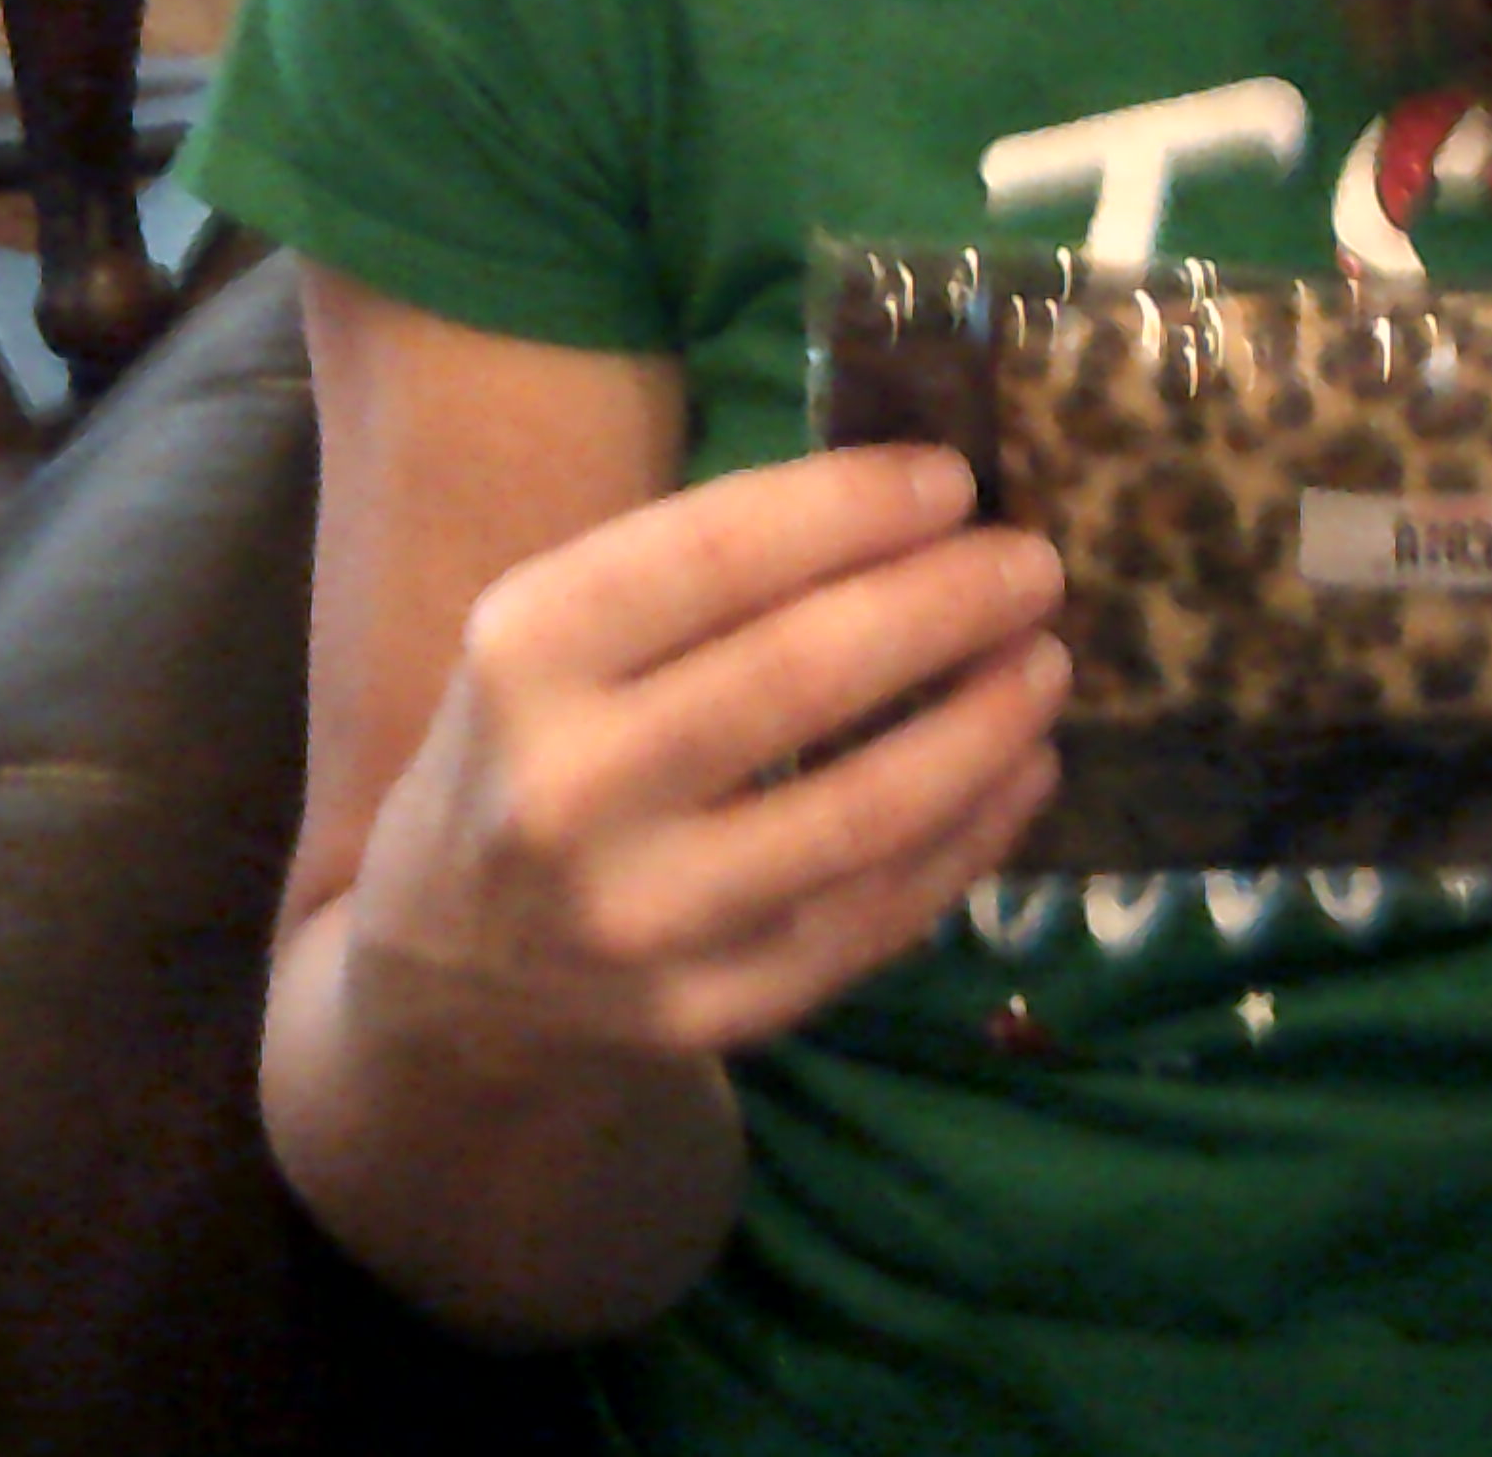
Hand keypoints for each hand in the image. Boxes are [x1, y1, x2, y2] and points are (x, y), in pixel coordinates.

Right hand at [340, 444, 1067, 1071]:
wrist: (444, 964)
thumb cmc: (530, 745)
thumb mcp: (554, 634)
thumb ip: (700, 572)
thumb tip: (919, 502)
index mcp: (524, 653)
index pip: (717, 551)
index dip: (855, 507)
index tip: (954, 478)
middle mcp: (568, 788)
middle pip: (804, 675)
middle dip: (947, 604)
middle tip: (1032, 562)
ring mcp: (641, 918)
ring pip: (863, 812)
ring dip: (983, 724)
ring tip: (1047, 661)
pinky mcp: (707, 1012)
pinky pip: (875, 918)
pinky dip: (971, 835)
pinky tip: (1021, 770)